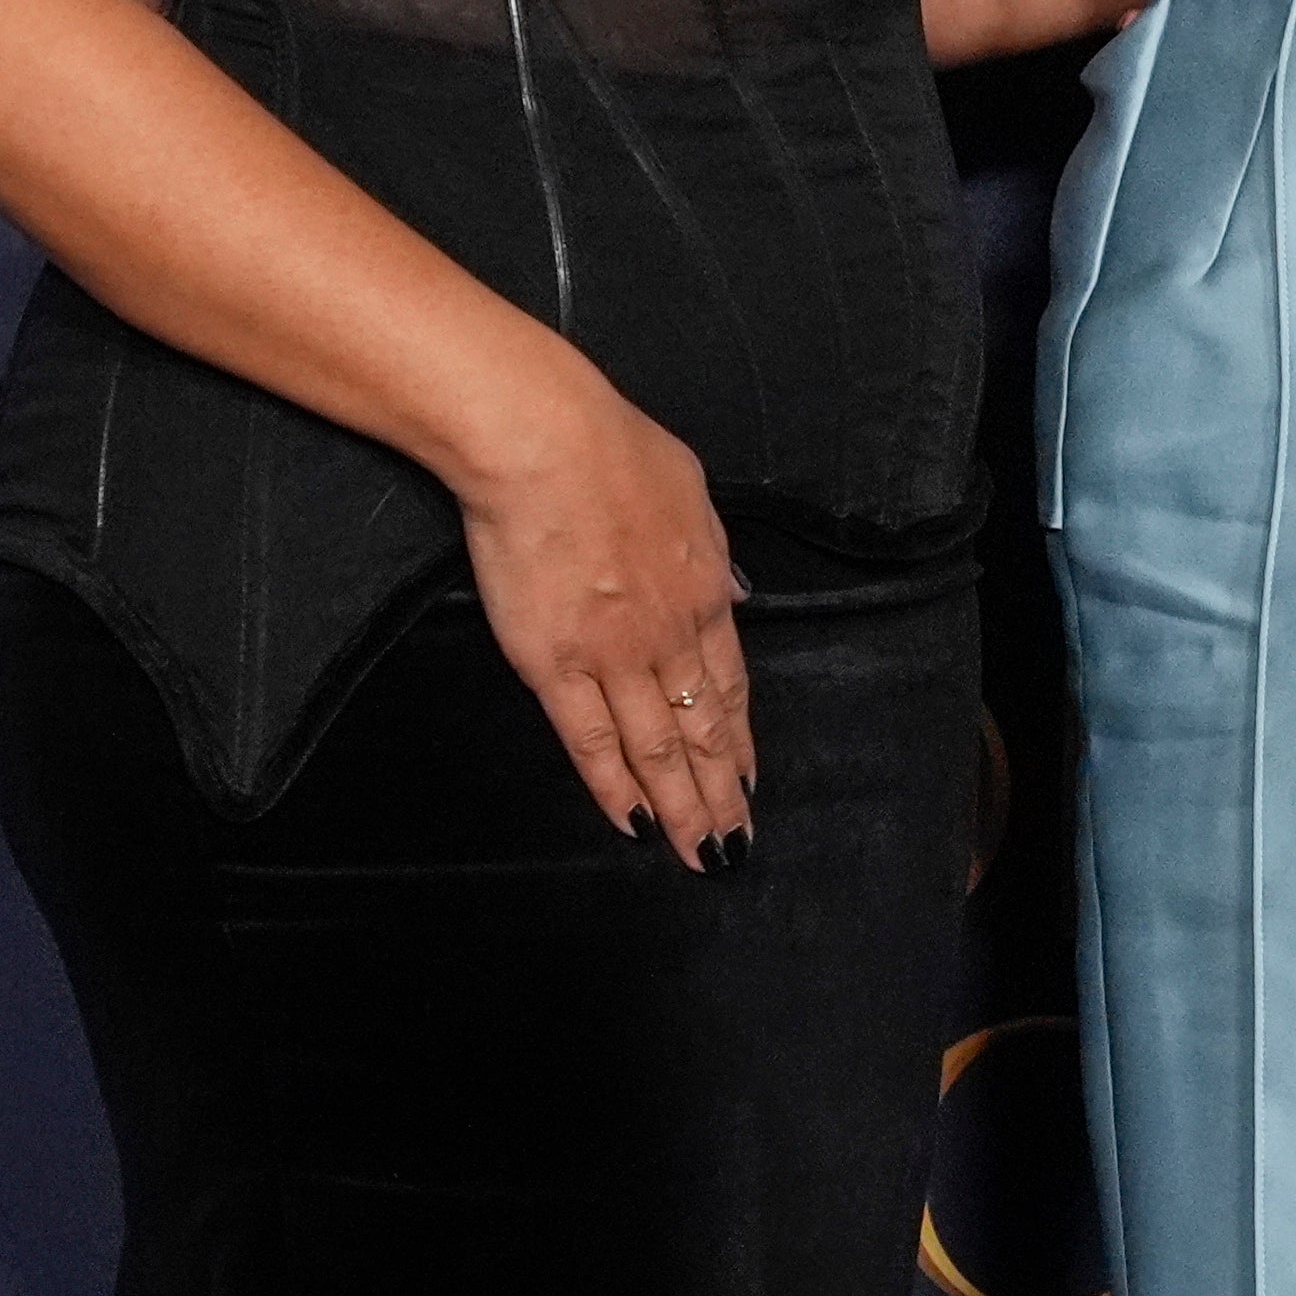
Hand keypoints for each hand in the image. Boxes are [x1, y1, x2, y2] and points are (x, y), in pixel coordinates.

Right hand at [454, 363, 754, 868]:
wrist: (547, 443)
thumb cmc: (616, 450)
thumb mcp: (694, 495)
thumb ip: (713, 552)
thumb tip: (731, 592)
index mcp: (708, 590)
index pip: (731, 685)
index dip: (740, 740)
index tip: (748, 779)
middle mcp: (671, 634)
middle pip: (704, 728)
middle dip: (722, 792)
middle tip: (735, 842)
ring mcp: (615, 656)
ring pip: (658, 748)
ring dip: (681, 806)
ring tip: (699, 852)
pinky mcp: (553, 665)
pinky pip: (590, 740)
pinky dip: (614, 786)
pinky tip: (632, 822)